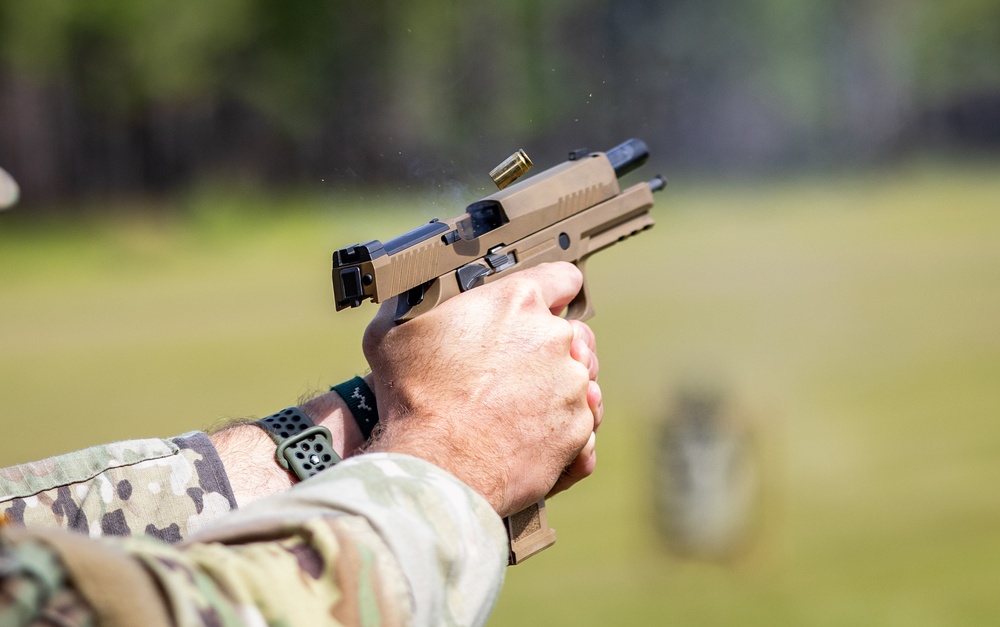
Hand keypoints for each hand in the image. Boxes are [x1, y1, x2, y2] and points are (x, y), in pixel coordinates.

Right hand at [363, 262, 600, 516]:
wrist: (436, 466)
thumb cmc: (413, 398)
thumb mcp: (393, 331)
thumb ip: (415, 305)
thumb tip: (410, 298)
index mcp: (516, 302)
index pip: (562, 278)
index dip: (554, 292)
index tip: (547, 305)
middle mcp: (553, 338)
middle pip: (574, 333)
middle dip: (552, 348)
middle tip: (518, 370)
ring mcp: (571, 385)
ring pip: (580, 380)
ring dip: (558, 390)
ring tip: (521, 409)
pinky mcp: (577, 429)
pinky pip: (581, 425)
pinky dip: (563, 432)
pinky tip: (531, 438)